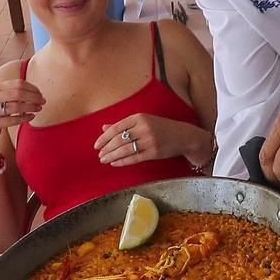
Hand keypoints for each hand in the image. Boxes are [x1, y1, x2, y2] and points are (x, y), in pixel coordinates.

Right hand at [0, 65, 44, 150]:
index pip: (19, 83)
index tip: (40, 93)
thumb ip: (16, 92)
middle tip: (43, 101)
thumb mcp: (2, 97)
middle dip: (34, 97)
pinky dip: (25, 118)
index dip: (32, 88)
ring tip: (39, 109)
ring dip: (31, 107)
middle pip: (19, 93)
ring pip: (16, 106)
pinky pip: (13, 120)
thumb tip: (37, 92)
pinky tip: (32, 117)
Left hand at [95, 113, 210, 168]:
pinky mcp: (154, 152)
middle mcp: (144, 128)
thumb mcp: (143, 121)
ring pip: (125, 150)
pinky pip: (134, 158)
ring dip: (112, 156)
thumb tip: (104, 128)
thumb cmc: (161, 128)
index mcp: (139, 117)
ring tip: (104, 159)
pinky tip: (115, 163)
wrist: (183, 136)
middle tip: (99, 154)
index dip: (104, 137)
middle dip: (107, 148)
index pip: (116, 128)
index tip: (96, 145)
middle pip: (119, 140)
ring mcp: (149, 141)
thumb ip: (124, 124)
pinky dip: (122, 161)